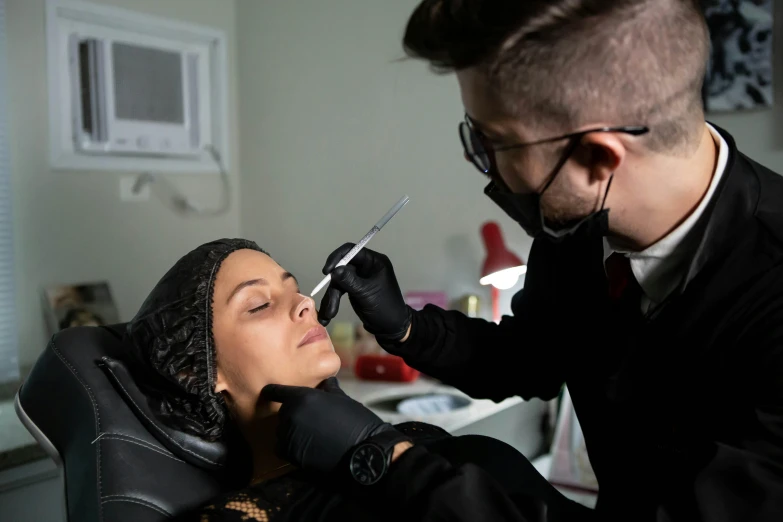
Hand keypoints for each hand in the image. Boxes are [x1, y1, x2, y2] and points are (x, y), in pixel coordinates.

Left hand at [263, 377, 393, 472]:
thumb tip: (326, 381)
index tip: (269, 392)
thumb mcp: (341, 398)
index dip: (273, 391)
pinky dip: (288, 446)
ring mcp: (288, 434)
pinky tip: (303, 447)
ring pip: (281, 430)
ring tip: (308, 434)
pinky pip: (280, 447)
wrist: (360, 450)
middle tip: (307, 419)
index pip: (276, 391)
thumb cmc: (354, 421)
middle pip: (282, 412)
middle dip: (291, 414)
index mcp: (302, 397)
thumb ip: (328, 389)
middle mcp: (290, 414)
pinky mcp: (290, 453)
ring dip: (290, 431)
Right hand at [318, 244, 411, 341]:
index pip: (351, 251)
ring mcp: (359, 278)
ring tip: (328, 316)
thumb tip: (334, 270)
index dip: (337, 258)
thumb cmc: (384, 308)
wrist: (391, 328)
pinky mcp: (354, 289)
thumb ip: (349, 280)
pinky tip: (327, 315)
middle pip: (342, 268)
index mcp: (374, 261)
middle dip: (334, 287)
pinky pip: (339, 290)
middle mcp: (366, 266)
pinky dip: (333, 301)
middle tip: (329, 303)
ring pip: (338, 282)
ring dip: (331, 298)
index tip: (326, 271)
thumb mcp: (366, 294)